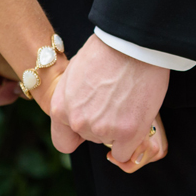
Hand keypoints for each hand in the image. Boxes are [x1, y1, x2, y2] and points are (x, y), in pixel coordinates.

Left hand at [50, 34, 168, 162]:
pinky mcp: (128, 132)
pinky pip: (126, 153)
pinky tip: (135, 117)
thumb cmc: (105, 52)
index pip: (63, 142)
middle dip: (102, 125)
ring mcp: (103, 129)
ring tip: (126, 100)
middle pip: (91, 138)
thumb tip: (77, 112)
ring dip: (119, 129)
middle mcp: (78, 122)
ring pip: (110, 143)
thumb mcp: (74, 74)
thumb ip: (71, 99)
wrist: (132, 43)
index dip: (77, 135)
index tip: (89, 124)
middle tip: (114, 101)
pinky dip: (132, 140)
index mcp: (60, 108)